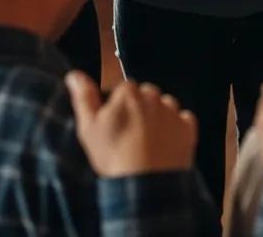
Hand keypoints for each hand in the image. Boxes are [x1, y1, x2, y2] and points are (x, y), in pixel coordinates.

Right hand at [66, 72, 195, 175]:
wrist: (144, 187)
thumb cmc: (114, 156)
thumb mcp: (89, 128)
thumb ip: (84, 97)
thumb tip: (75, 75)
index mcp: (129, 91)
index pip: (123, 89)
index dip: (118, 106)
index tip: (115, 123)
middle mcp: (153, 95)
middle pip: (144, 96)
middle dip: (138, 110)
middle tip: (129, 135)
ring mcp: (172, 111)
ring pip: (164, 107)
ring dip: (157, 118)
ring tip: (146, 143)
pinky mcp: (187, 128)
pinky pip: (182, 120)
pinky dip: (175, 128)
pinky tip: (164, 144)